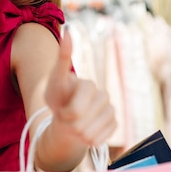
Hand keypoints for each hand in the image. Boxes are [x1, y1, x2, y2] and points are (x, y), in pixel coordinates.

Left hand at [44, 28, 115, 145]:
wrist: (66, 114)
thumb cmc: (58, 96)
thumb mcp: (55, 79)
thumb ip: (62, 58)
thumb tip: (67, 31)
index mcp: (89, 85)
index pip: (74, 112)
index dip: (64, 115)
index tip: (62, 109)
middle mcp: (104, 96)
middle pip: (81, 126)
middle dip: (69, 125)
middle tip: (66, 116)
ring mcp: (111, 110)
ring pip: (89, 136)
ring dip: (77, 135)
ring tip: (75, 122)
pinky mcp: (115, 124)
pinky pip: (99, 141)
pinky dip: (88, 140)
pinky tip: (86, 130)